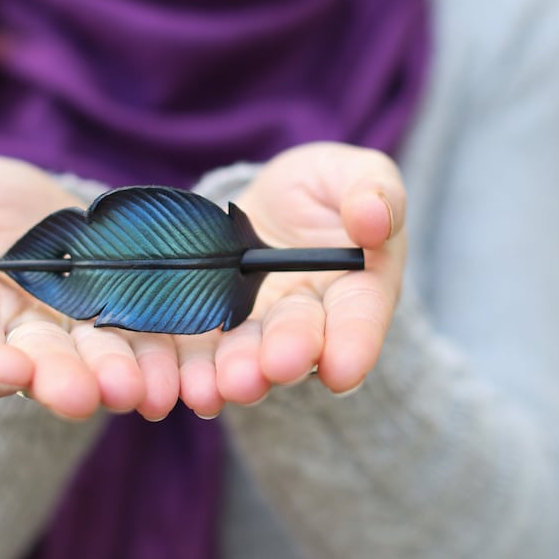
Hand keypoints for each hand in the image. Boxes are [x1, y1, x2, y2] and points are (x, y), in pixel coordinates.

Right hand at [0, 157, 183, 420]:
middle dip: (64, 380)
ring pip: (107, 365)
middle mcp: (31, 342)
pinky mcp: (140, 326)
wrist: (46, 213)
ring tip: (145, 387)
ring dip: (126, 377)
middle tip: (86, 390)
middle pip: (45, 371)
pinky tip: (196, 374)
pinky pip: (159, 348)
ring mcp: (88, 339)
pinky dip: (175, 361)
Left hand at [176, 143, 405, 415]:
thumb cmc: (327, 186)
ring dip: (237, 373)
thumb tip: (373, 219)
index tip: (343, 368)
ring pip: (250, 356)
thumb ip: (373, 192)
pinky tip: (185, 383)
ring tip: (223, 385)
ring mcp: (261, 329)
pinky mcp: (216, 326)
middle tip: (272, 368)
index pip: (360, 317)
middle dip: (286, 356)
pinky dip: (193, 369)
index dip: (354, 343)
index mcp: (360, 286)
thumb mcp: (356, 173)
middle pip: (300, 342)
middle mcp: (313, 320)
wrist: (272, 201)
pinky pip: (203, 350)